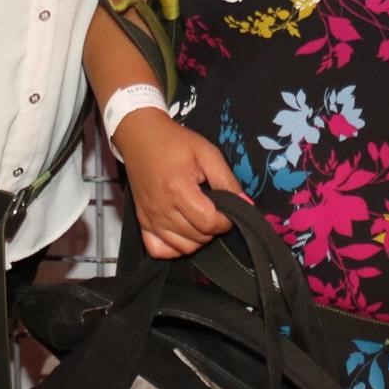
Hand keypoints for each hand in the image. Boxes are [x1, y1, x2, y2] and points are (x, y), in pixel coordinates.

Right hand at [114, 110, 241, 257]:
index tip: (228, 209)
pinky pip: (160, 251)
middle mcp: (161, 208)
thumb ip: (227, 180)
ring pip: (182, 248)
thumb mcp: (207, 153)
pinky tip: (183, 233)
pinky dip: (174, 249)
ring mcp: (150, 218)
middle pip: (197, 238)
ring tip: (201, 219)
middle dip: (213, 229)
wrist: (141, 137)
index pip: (208, 222)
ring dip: (198, 239)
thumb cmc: (175, 142)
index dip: (225, 221)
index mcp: (178, 189)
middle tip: (216, 211)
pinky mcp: (142, 222)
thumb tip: (246, 204)